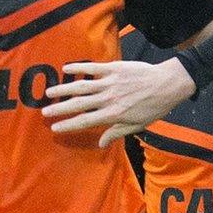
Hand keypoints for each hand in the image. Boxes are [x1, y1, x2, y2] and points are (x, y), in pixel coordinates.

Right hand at [42, 59, 196, 144]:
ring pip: (82, 86)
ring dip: (64, 89)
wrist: (168, 84)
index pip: (86, 121)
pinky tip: (65, 69)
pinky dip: (78, 68)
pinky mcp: (114, 69)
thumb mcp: (137, 125)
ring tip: (49, 92)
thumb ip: (117, 132)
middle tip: (44, 111)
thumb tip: (100, 144)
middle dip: (60, 109)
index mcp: (113, 114)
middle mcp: (108, 99)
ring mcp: (110, 82)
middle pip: (79, 104)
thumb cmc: (154, 107)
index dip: (68, 124)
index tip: (55, 127)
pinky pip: (93, 68)